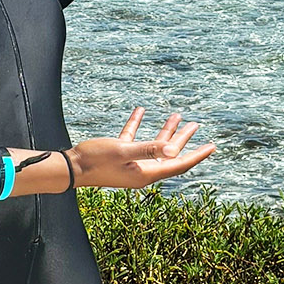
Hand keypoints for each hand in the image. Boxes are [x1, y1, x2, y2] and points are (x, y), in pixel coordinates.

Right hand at [67, 108, 216, 189]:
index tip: (213, 146)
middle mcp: (142, 170)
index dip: (197, 154)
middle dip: (184, 139)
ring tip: (175, 115)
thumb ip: (148, 148)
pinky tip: (140, 110)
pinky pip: (134, 139)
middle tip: (196, 125)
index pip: (179, 164)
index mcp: (147, 173)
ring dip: (164, 131)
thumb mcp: (124, 151)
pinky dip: (138, 125)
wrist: (70, 168)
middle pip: (170, 154)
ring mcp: (130, 164)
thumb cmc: (96, 160)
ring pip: (154, 145)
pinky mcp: (118, 156)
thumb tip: (174, 150)